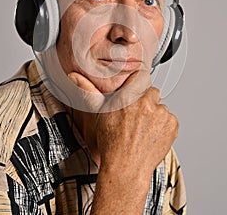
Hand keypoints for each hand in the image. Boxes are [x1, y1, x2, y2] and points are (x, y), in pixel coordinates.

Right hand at [68, 71, 178, 213]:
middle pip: (152, 93)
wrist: (126, 169)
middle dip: (146, 102)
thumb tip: (73, 76)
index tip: (135, 94)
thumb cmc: (112, 144)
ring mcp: (161, 114)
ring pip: (161, 107)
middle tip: (138, 117)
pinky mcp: (172, 125)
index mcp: (128, 96)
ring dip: (155, 115)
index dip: (137, 86)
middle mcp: (146, 102)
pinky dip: (164, 126)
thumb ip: (88, 91)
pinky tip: (152, 135)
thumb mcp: (99, 114)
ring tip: (144, 129)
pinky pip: (170, 119)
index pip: (140, 77)